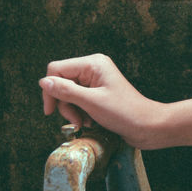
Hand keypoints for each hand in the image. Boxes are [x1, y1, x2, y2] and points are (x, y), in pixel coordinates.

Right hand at [39, 54, 166, 148]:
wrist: (147, 126)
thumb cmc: (126, 113)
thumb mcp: (91, 103)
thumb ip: (66, 91)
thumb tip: (44, 82)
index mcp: (93, 63)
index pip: (56, 69)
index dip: (50, 90)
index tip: (50, 111)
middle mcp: (93, 68)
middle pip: (61, 83)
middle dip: (65, 104)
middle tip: (75, 120)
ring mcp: (95, 81)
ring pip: (68, 94)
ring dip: (72, 111)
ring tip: (85, 123)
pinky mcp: (97, 93)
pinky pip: (78, 101)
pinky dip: (80, 113)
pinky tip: (89, 122)